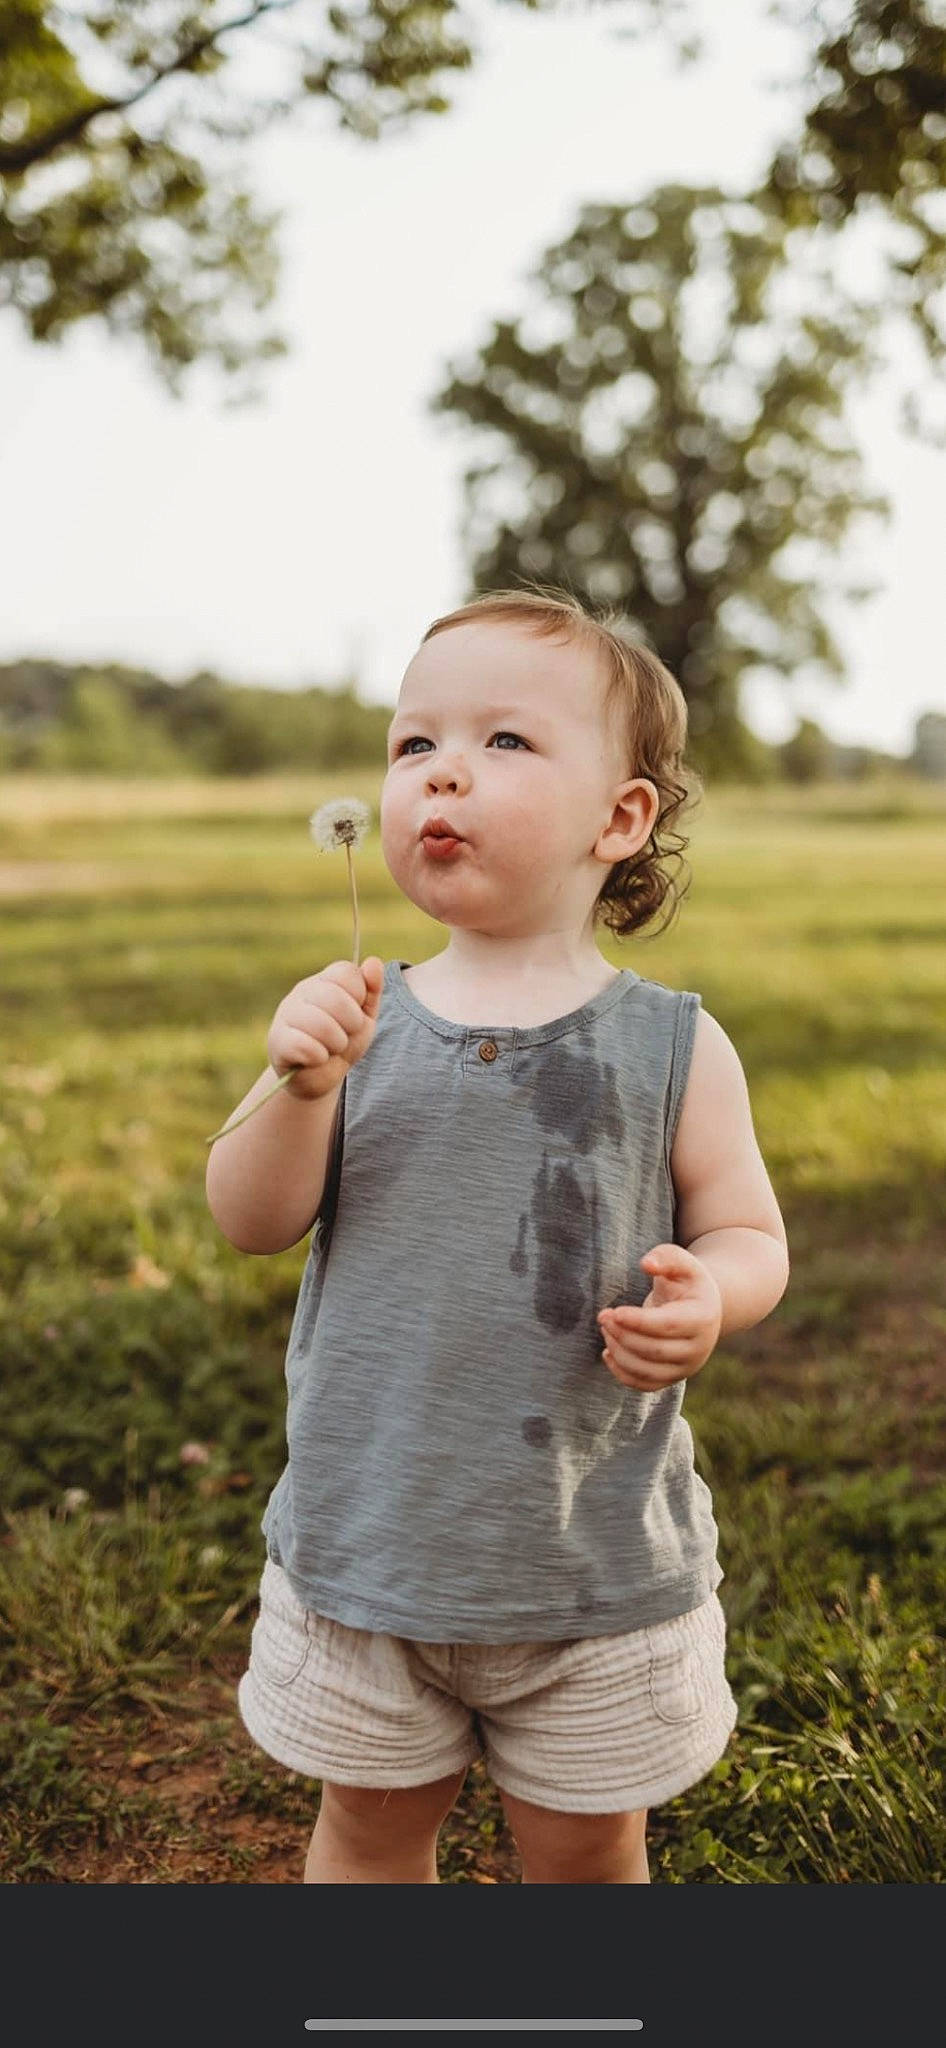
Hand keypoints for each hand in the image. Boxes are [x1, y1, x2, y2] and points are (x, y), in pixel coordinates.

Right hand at [267, 956, 384, 1100]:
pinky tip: (317, 1059)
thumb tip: (374, 962)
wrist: (319, 1077)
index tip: (356, 1013)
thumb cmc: (341, 1043)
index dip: (359, 995)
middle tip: (346, 1035)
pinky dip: (319, 1057)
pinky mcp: (278, 1041)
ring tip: (332, 1049)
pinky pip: (304, 1045)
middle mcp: (302, 993)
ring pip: (320, 1023)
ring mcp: (286, 1015)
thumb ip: (371, 990)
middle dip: (351, 1023)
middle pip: (334, 997)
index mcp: (324, 982)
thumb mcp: (364, 1017)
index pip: (346, 972)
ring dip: (337, 1043)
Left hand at [596, 1244, 722, 1390]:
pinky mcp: (672, 1378)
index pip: (667, 1326)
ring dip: (619, 1352)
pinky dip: (621, 1372)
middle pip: (654, 1351)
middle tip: (603, 1316)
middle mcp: (699, 1348)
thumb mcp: (681, 1262)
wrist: (701, 1307)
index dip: (638, 1321)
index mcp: (703, 1318)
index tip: (614, 1312)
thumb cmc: (685, 1281)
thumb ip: (665, 1257)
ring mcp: (686, 1367)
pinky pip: (644, 1384)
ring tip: (605, 1328)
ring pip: (647, 1371)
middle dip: (623, 1335)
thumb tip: (647, 1264)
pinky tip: (607, 1351)